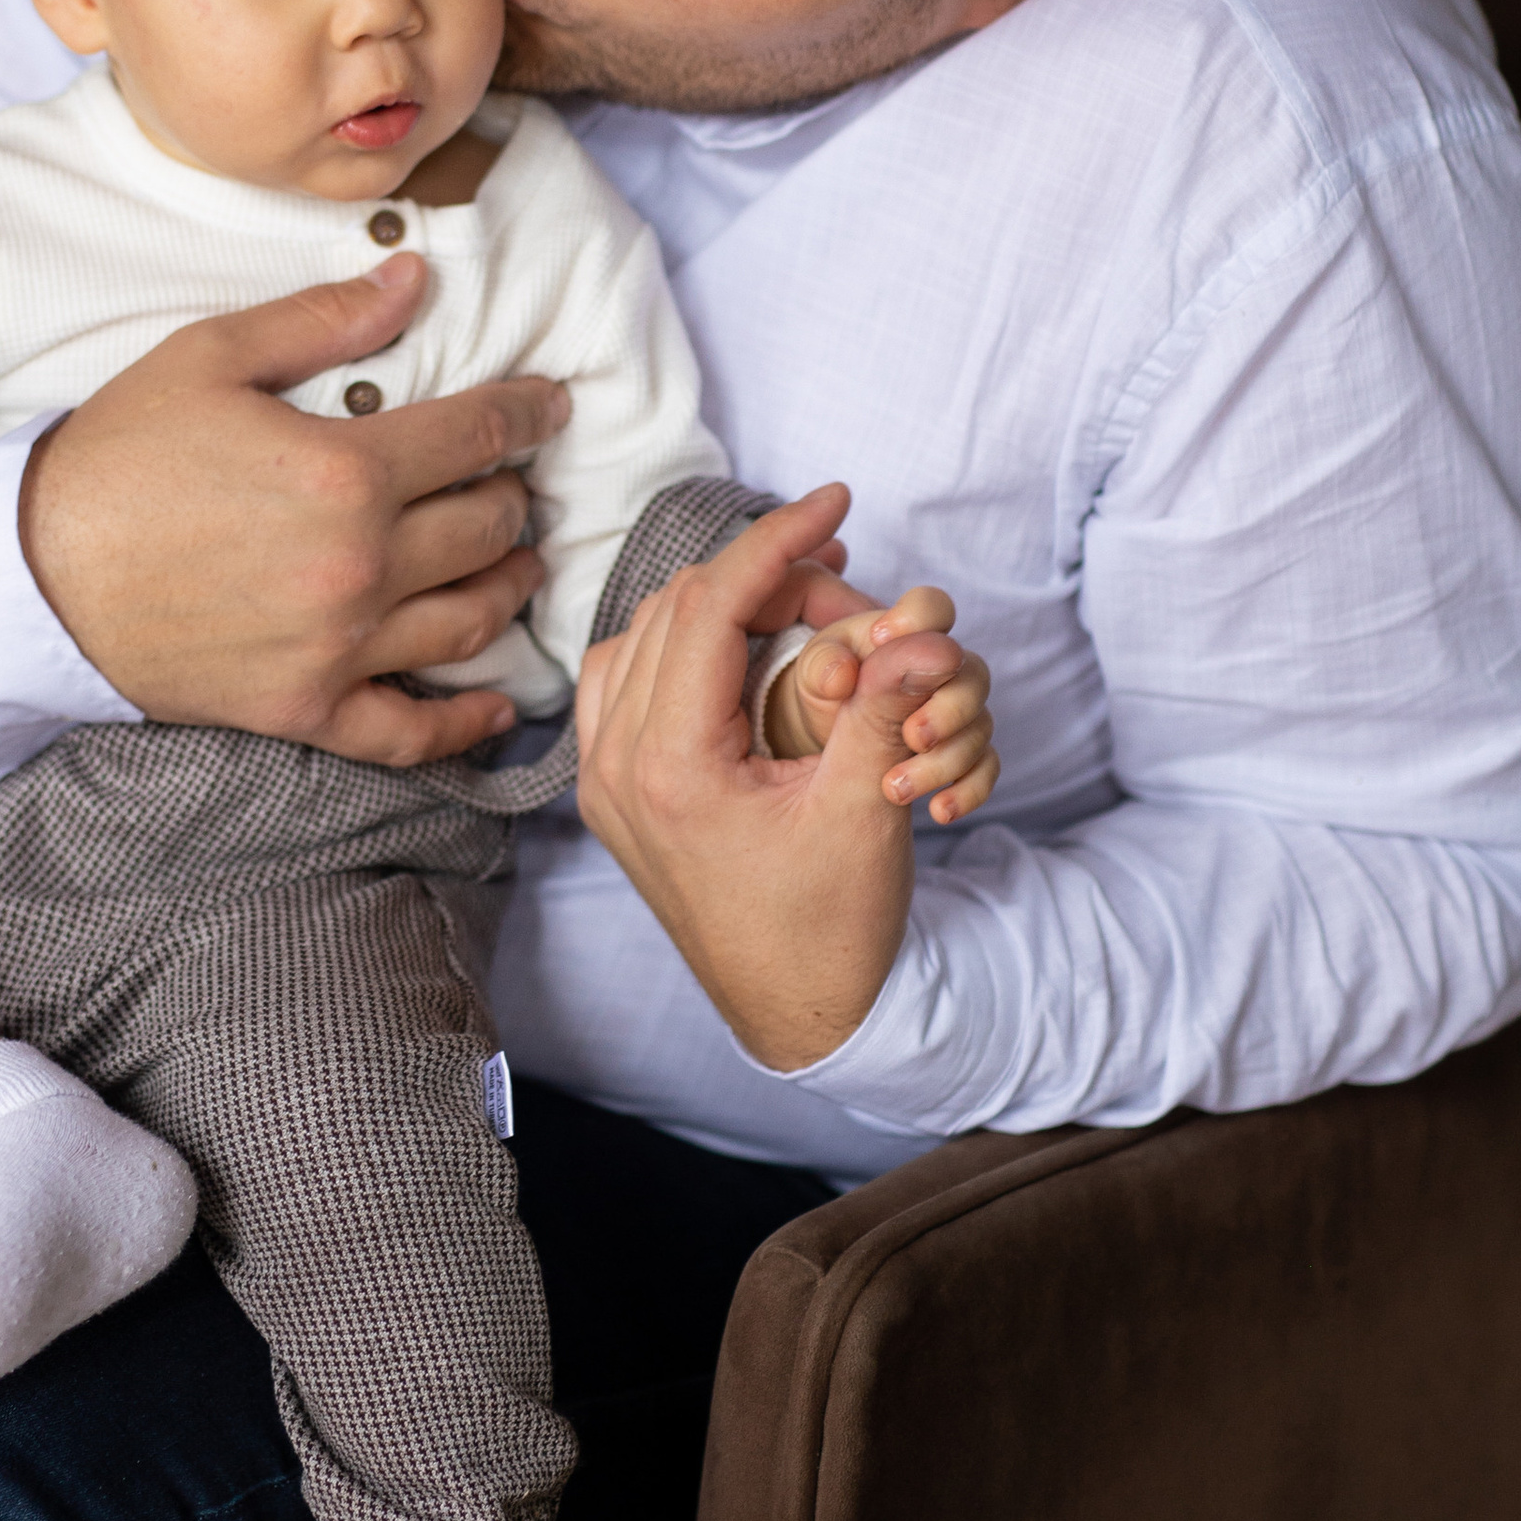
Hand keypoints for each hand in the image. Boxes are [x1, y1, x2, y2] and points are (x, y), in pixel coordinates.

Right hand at [17, 252, 571, 765]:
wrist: (33, 576)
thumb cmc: (119, 457)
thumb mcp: (210, 358)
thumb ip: (321, 318)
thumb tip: (412, 279)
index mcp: (345, 472)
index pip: (478, 434)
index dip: (529, 412)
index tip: (553, 404)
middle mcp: (360, 566)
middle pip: (486, 526)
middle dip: (515, 494)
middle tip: (515, 480)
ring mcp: (337, 646)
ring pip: (470, 620)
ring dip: (509, 586)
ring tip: (517, 561)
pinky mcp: (305, 708)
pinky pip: (410, 732)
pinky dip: (465, 724)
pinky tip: (498, 706)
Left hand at [573, 488, 993, 1072]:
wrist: (798, 1016)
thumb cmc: (832, 928)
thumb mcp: (866, 810)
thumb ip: (882, 708)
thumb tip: (914, 626)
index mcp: (667, 767)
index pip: (709, 606)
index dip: (777, 541)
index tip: (835, 503)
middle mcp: (615, 768)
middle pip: (676, 611)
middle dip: (765, 580)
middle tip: (848, 590)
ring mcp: (605, 782)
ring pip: (642, 638)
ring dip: (723, 608)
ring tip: (806, 609)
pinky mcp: (616, 795)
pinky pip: (628, 682)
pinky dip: (684, 648)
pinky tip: (744, 654)